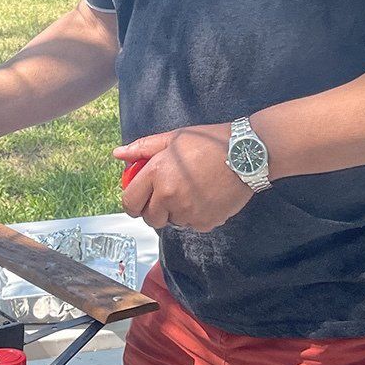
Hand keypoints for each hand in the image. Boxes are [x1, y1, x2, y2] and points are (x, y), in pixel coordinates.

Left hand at [114, 125, 251, 231]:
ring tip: (191, 191)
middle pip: (149, 218)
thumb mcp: (173, 138)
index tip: (140, 198)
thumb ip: (143, 148)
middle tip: (167, 194)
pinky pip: (192, 225)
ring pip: (171, 222)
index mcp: (157, 174)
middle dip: (154, 209)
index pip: (130, 202)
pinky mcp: (205, 222)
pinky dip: (195, 216)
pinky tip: (205, 197)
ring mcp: (188, 212)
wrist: (246, 154)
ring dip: (176, 212)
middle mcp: (169, 196)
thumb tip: (118, 154)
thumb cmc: (209, 142)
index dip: (133, 202)